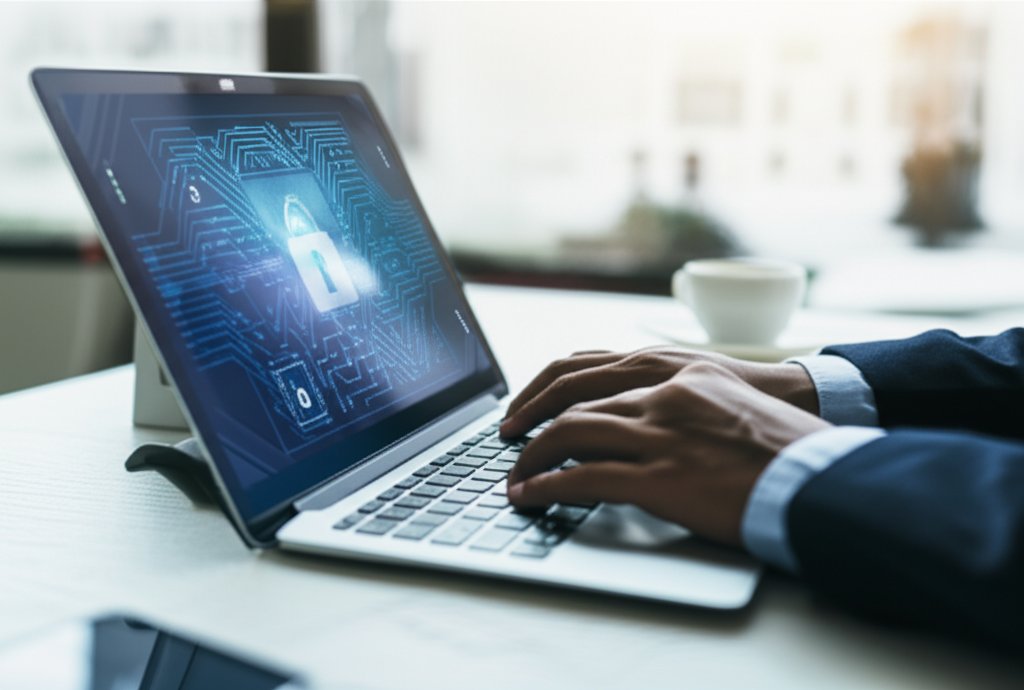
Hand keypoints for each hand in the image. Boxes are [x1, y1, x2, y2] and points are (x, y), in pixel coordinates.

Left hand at [505, 362, 830, 545]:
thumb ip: (674, 395)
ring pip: (569, 432)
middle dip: (527, 416)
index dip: (545, 386)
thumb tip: (636, 414)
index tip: (525, 404)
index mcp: (671, 367)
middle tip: (506, 436)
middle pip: (567, 393)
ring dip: (531, 454)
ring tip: (513, 472)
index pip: (585, 364)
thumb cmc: (778, 437)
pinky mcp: (660, 478)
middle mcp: (658, 391)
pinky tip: (530, 495)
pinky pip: (583, 478)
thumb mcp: (721, 394)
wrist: (817, 470)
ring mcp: (658, 434)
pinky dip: (547, 485)